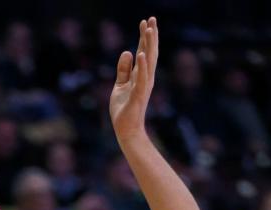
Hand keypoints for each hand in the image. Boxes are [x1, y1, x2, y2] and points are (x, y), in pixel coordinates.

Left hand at [110, 17, 157, 142]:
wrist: (126, 130)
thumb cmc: (123, 109)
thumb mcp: (120, 85)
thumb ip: (123, 69)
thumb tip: (127, 51)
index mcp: (140, 75)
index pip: (144, 51)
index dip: (144, 37)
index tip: (145, 21)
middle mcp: (145, 78)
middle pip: (149, 53)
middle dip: (150, 35)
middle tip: (151, 18)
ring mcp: (143, 86)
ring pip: (148, 62)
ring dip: (148, 45)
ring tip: (148, 29)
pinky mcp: (138, 95)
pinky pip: (141, 78)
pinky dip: (141, 66)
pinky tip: (140, 53)